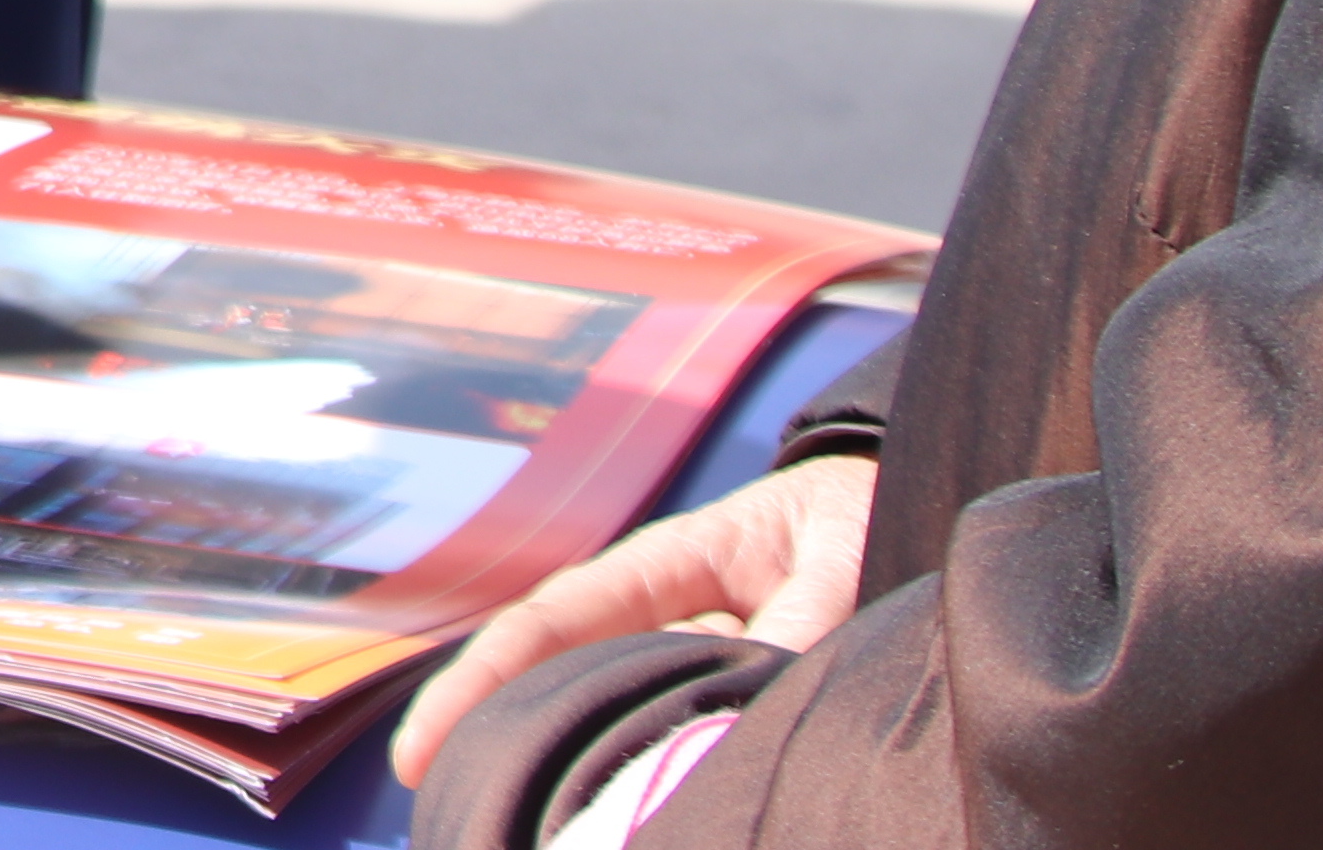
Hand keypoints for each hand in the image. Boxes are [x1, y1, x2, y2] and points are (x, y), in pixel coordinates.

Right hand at [386, 456, 869, 786]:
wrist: (903, 505)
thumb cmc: (862, 515)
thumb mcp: (841, 558)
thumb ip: (805, 623)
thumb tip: (756, 701)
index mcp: (662, 566)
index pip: (546, 624)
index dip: (476, 685)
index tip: (419, 751)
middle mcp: (658, 615)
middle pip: (553, 680)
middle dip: (496, 741)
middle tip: (467, 822)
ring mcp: (688, 655)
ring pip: (617, 718)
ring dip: (584, 772)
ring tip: (534, 834)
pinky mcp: (728, 691)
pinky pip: (679, 741)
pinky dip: (659, 782)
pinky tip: (646, 821)